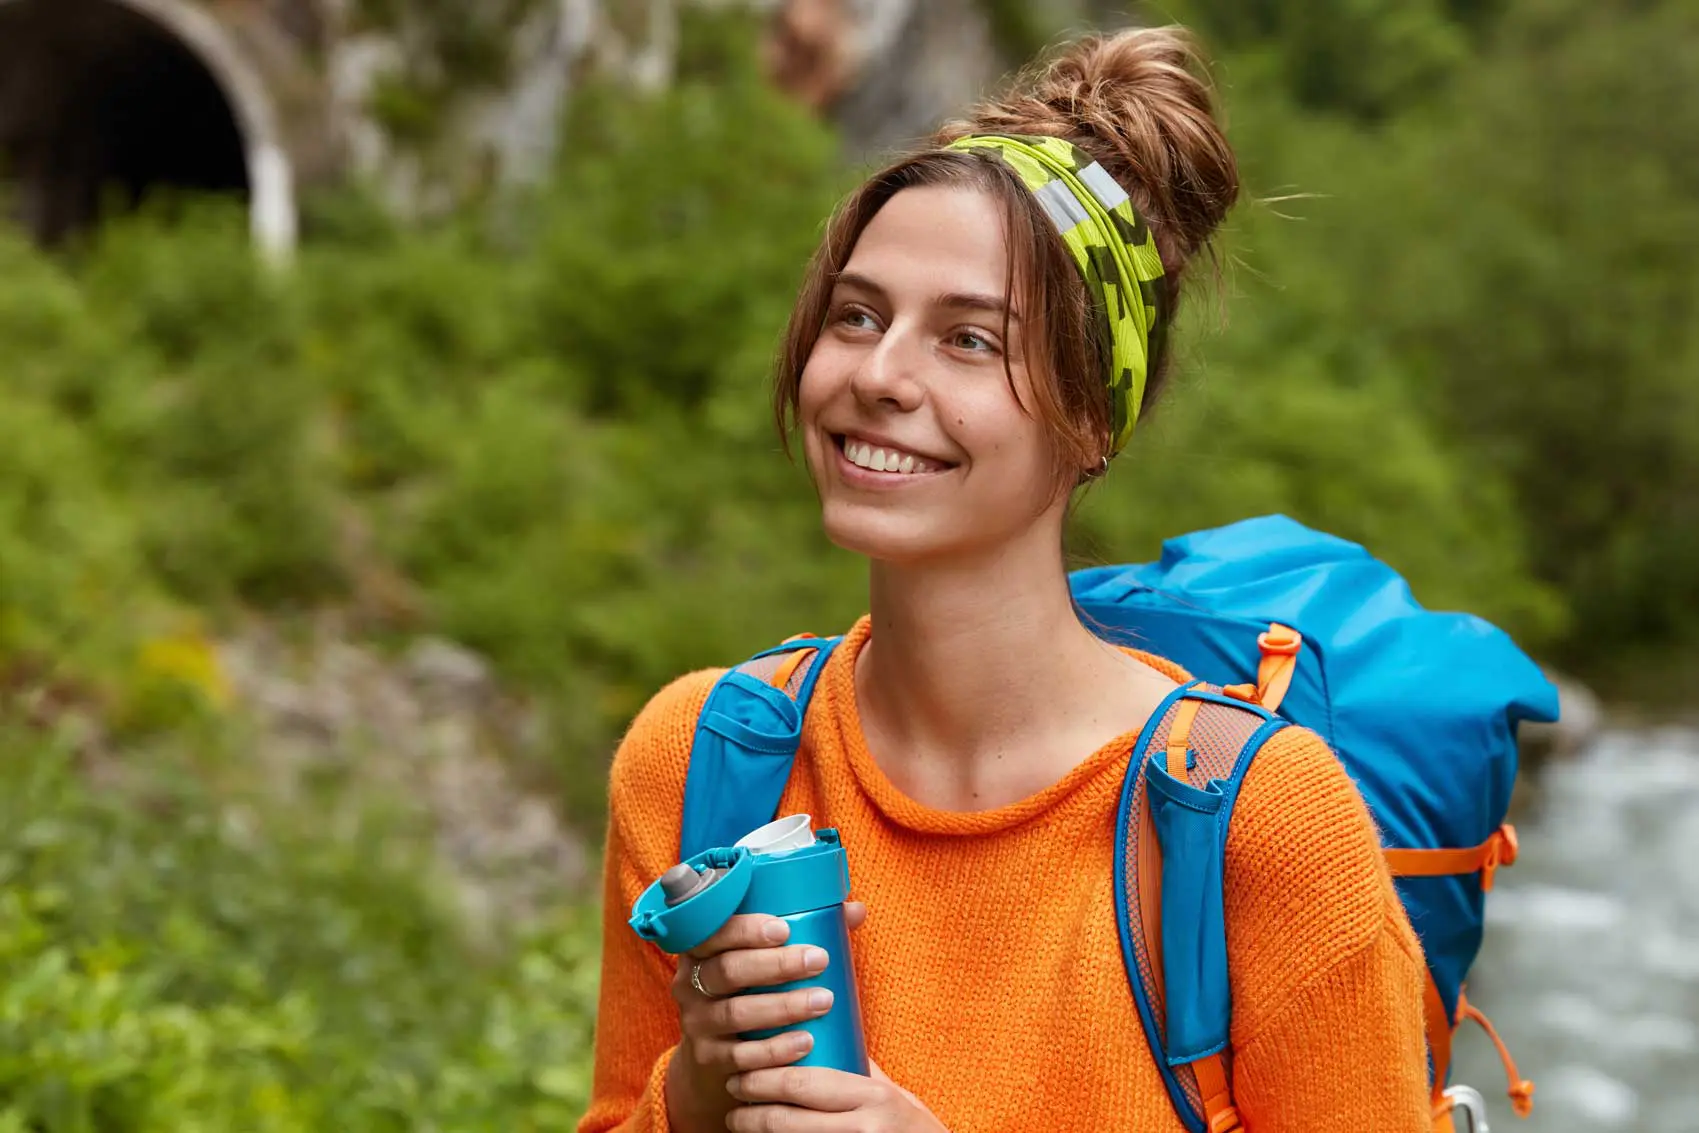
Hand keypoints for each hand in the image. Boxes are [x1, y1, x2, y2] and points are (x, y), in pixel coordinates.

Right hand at [664, 902, 868, 1132]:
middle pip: (727, 970)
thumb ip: (804, 930)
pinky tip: (805, 1042)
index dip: (745, 929)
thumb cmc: (749, 991)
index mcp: (701, 950)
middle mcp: (690, 984)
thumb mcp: (761, 959)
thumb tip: (855, 910)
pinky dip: (775, 1049)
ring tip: (823, 1001)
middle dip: (775, 965)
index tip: (784, 929)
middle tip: (818, 960)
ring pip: (736, 1012)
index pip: (713, 931)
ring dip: (783, 1007)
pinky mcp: (710, 1059)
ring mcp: (697, 1023)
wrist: (714, 1056)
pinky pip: (742, 1055)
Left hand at [724, 1059, 946, 1131]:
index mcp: (873, 1097)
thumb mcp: (891, 1092)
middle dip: (751, 1109)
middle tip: (733, 1093)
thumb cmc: (912, 1125)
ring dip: (756, 1131)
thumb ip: (858, 1067)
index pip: (804, 1084)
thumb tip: (820, 1027)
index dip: (764, 1079)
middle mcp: (862, 1128)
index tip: (743, 1072)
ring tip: (737, 1118)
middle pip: (787, 1119)